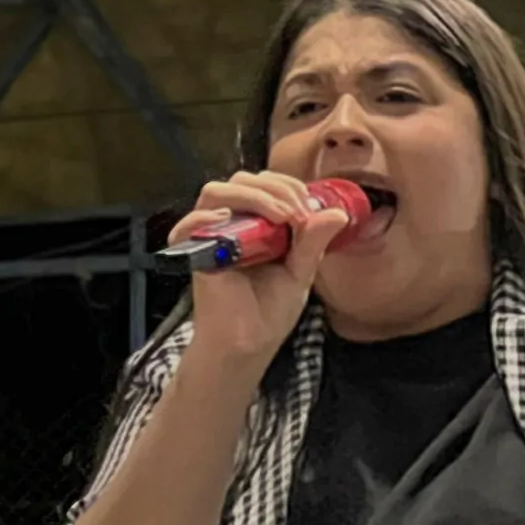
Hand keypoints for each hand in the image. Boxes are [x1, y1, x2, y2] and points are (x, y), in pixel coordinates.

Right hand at [169, 171, 350, 364]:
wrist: (249, 344)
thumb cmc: (270, 309)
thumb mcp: (300, 271)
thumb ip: (313, 241)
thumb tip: (338, 213)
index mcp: (257, 221)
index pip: (266, 183)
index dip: (288, 186)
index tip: (308, 208)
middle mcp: (232, 222)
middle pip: (243, 180)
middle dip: (275, 189)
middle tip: (297, 213)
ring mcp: (210, 236)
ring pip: (217, 192)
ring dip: (251, 196)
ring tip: (278, 216)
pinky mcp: (193, 255)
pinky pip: (186, 226)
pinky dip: (203, 219)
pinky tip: (228, 223)